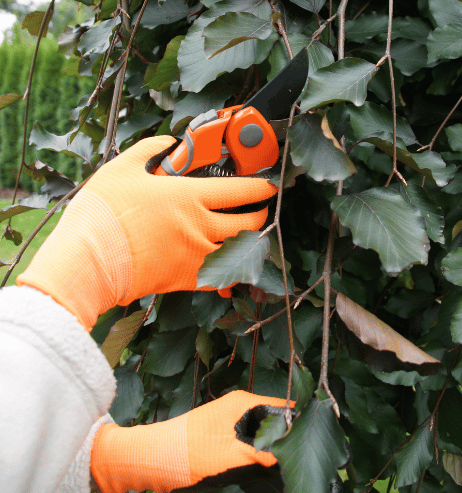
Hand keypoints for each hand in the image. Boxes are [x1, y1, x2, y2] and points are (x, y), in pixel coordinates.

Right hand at [17, 136, 277, 329]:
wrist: (89, 260)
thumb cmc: (104, 213)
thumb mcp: (123, 169)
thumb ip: (150, 149)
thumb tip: (167, 142)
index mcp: (189, 197)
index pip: (240, 189)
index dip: (261, 186)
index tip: (269, 185)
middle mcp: (201, 226)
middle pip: (249, 222)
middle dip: (260, 213)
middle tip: (258, 208)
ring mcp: (197, 255)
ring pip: (240, 250)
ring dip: (248, 241)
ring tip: (245, 234)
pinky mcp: (187, 278)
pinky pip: (221, 276)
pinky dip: (230, 269)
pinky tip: (228, 262)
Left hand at [90, 391, 290, 492]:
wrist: (152, 457)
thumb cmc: (190, 452)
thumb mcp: (232, 457)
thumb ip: (263, 457)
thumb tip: (289, 460)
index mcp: (243, 402)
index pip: (283, 406)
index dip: (300, 421)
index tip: (317, 438)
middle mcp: (238, 407)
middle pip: (274, 419)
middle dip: (288, 436)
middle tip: (306, 457)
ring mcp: (229, 420)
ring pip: (262, 431)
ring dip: (273, 446)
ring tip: (292, 464)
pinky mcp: (222, 434)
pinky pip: (249, 440)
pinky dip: (259, 451)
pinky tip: (269, 467)